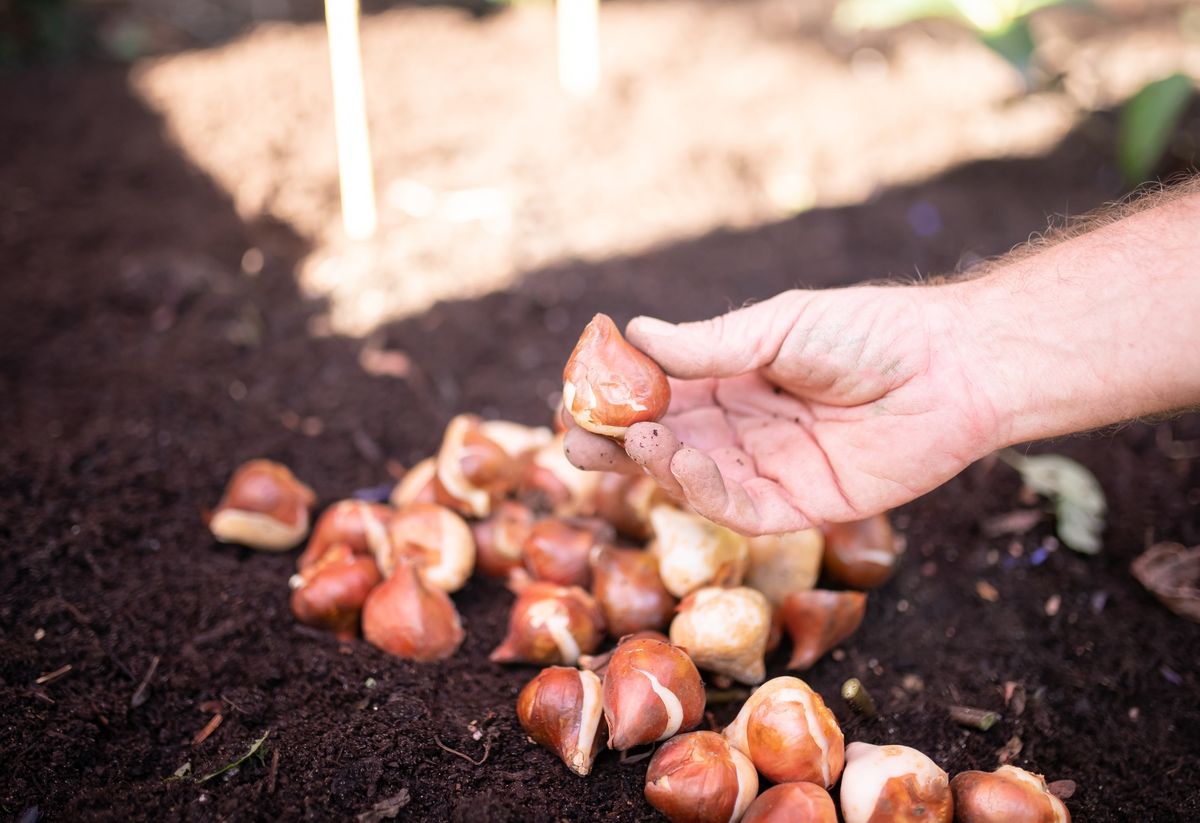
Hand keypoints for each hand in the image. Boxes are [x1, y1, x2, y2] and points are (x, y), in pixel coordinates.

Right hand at [563, 287, 1000, 534]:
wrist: (951, 368)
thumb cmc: (868, 332)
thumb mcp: (779, 326)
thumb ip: (709, 344)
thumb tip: (632, 333)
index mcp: (735, 381)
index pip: (662, 396)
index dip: (620, 398)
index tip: (578, 392)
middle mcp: (743, 429)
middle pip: (666, 444)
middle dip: (618, 444)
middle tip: (574, 441)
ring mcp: (768, 470)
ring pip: (693, 478)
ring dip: (654, 463)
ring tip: (627, 439)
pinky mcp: (799, 507)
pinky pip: (738, 508)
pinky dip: (701, 490)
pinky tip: (678, 459)